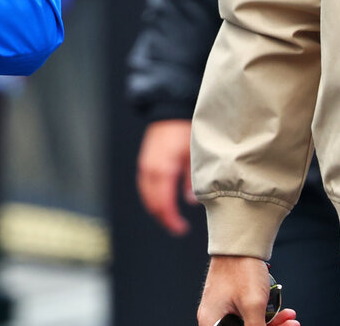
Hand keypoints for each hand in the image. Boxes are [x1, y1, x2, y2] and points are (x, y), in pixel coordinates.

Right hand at [136, 118, 196, 234]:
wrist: (170, 110)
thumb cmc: (185, 131)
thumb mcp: (194, 156)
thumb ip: (191, 181)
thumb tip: (190, 202)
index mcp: (163, 171)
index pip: (163, 205)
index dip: (171, 220)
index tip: (181, 229)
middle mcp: (150, 171)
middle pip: (152, 204)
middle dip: (164, 218)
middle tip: (178, 228)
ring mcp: (145, 167)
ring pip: (147, 197)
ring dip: (157, 210)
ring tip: (171, 217)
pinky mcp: (144, 163)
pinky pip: (145, 187)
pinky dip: (152, 198)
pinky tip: (162, 201)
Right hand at [197, 255, 298, 325]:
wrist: (240, 241)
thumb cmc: (241, 270)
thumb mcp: (253, 306)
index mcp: (212, 323)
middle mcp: (215, 318)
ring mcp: (224, 308)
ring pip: (250, 324)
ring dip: (273, 323)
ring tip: (291, 318)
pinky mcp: (232, 301)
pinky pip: (250, 314)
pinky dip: (268, 314)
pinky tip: (284, 311)